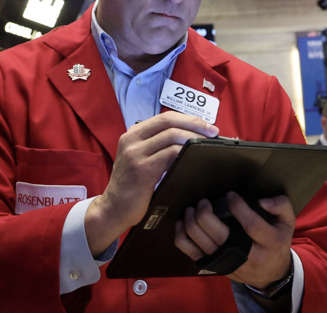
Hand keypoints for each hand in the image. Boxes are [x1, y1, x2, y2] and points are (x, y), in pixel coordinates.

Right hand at [85, 111, 218, 255]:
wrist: (113, 209)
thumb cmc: (132, 185)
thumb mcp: (141, 158)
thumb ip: (158, 145)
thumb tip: (191, 137)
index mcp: (133, 133)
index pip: (166, 117)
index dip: (190, 119)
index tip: (208, 126)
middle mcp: (132, 139)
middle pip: (169, 121)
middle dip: (195, 124)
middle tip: (213, 132)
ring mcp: (135, 153)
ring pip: (171, 136)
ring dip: (193, 138)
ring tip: (207, 145)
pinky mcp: (141, 169)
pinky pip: (169, 154)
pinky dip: (185, 153)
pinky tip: (194, 158)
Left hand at [174, 191, 294, 288]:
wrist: (269, 274)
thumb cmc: (277, 242)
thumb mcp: (287, 223)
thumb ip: (281, 205)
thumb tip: (263, 200)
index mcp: (269, 243)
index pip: (251, 225)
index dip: (238, 207)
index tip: (230, 194)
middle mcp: (247, 256)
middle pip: (219, 235)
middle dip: (206, 213)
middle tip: (204, 200)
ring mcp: (228, 263)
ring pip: (202, 243)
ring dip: (192, 222)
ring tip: (194, 208)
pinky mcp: (215, 266)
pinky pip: (191, 253)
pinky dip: (182, 237)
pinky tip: (183, 223)